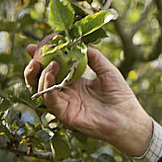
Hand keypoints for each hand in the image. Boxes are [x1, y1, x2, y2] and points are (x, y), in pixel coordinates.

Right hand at [24, 45, 152, 156]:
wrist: (128, 118)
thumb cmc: (121, 96)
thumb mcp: (107, 70)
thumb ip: (94, 57)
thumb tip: (80, 43)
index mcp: (75, 83)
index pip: (54, 69)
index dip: (43, 58)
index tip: (34, 45)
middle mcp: (67, 93)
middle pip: (41, 80)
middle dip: (33, 66)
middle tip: (33, 53)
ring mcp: (65, 104)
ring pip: (41, 90)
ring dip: (40, 74)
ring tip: (49, 62)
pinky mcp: (65, 115)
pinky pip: (50, 100)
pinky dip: (46, 86)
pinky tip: (50, 73)